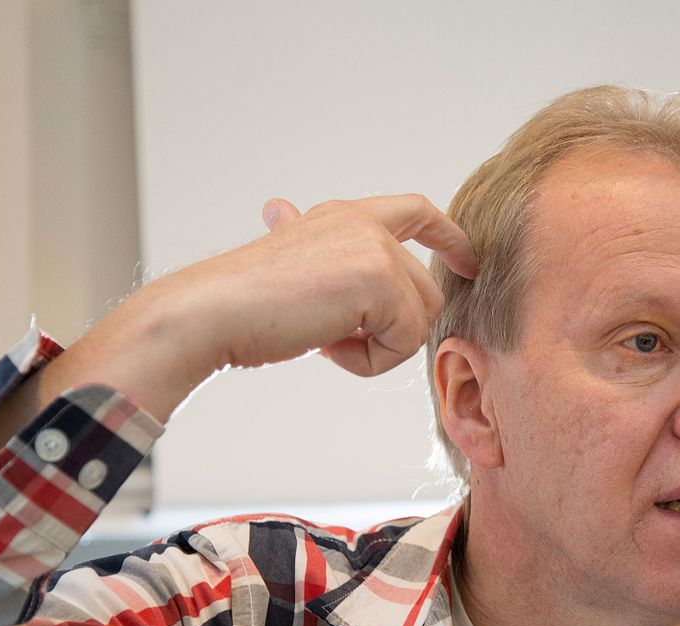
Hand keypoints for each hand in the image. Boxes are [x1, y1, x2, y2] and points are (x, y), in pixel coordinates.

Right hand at [93, 193, 476, 420]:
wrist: (211, 312)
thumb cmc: (244, 303)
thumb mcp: (290, 267)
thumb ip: (317, 255)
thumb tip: (284, 211)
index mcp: (344, 216)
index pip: (417, 211)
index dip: (449, 236)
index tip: (468, 261)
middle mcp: (364, 223)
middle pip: (426, 292)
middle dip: (394, 332)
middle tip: (332, 339)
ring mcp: (375, 248)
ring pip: (419, 320)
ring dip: (377, 348)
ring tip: (324, 340)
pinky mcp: (380, 279)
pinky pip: (406, 341)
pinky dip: (370, 361)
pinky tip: (325, 346)